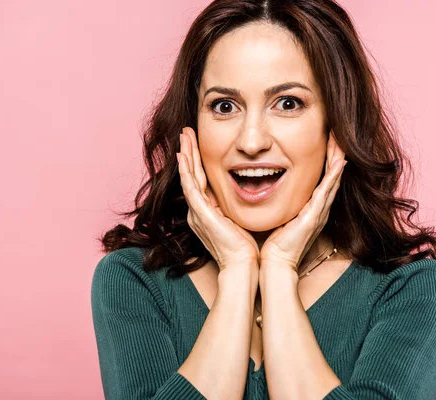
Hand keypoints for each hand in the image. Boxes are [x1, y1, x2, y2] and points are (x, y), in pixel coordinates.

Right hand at [177, 127, 259, 270]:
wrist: (243, 266)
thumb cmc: (247, 248)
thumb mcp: (241, 220)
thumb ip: (239, 206)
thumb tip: (252, 190)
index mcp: (207, 212)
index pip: (200, 180)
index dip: (198, 161)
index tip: (198, 142)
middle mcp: (198, 211)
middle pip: (191, 175)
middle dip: (188, 152)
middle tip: (186, 132)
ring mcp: (197, 212)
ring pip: (188, 177)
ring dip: (185, 155)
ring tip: (184, 136)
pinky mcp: (200, 214)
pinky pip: (190, 187)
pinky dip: (186, 171)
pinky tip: (183, 156)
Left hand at [259, 130, 346, 269]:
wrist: (276, 262)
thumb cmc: (274, 243)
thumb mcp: (279, 216)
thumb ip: (278, 203)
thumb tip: (264, 187)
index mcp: (310, 208)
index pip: (321, 179)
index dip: (326, 160)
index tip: (325, 140)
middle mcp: (319, 208)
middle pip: (332, 176)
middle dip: (335, 155)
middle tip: (338, 135)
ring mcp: (319, 212)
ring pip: (333, 180)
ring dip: (338, 160)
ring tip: (341, 142)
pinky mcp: (315, 216)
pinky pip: (327, 192)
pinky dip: (334, 176)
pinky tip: (340, 162)